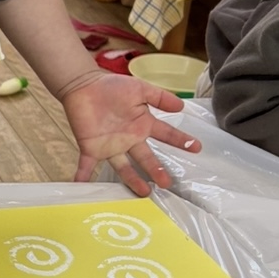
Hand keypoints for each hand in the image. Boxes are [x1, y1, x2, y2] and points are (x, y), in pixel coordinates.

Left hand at [61, 72, 200, 195]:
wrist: (84, 85)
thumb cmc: (112, 87)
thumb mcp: (140, 89)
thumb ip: (160, 97)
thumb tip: (181, 106)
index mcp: (142, 125)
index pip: (166, 134)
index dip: (181, 141)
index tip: (196, 148)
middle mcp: (129, 139)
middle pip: (146, 157)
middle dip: (156, 170)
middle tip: (167, 182)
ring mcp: (111, 146)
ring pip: (123, 167)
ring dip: (132, 180)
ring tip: (143, 192)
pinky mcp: (91, 147)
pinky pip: (87, 165)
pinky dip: (83, 175)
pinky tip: (82, 186)